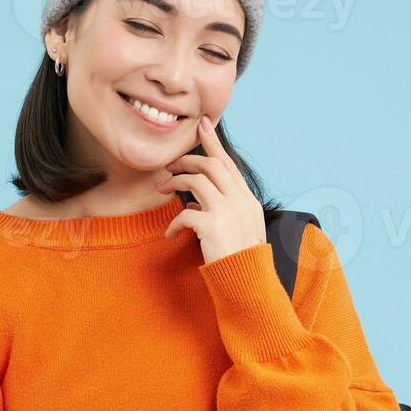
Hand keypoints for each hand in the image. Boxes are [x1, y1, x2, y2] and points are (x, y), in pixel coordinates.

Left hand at [158, 115, 266, 264]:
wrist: (247, 284)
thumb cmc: (240, 260)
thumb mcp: (238, 230)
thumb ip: (222, 211)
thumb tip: (195, 202)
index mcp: (248, 201)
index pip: (228, 165)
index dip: (213, 144)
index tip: (202, 125)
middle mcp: (240, 201)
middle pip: (211, 166)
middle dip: (187, 160)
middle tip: (169, 165)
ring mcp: (227, 212)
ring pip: (196, 182)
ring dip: (175, 183)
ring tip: (162, 189)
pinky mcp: (212, 226)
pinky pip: (184, 214)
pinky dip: (173, 222)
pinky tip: (169, 234)